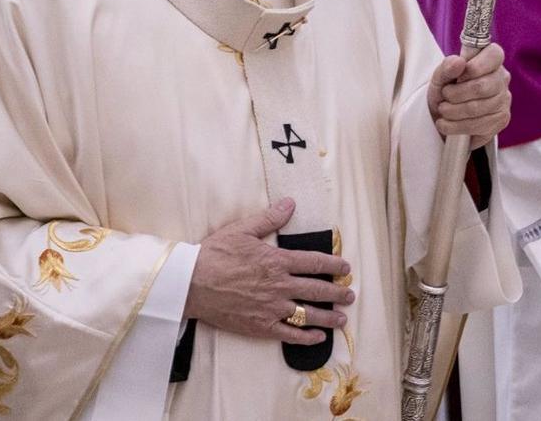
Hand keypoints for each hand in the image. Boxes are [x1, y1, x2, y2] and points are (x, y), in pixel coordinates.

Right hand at [184, 199, 353, 345]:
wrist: (190, 283)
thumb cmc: (214, 254)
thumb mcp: (242, 229)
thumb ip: (269, 218)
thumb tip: (290, 203)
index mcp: (277, 261)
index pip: (314, 263)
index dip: (334, 266)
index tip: (346, 269)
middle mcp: (279, 286)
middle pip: (317, 290)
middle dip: (337, 293)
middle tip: (350, 295)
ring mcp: (271, 309)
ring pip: (308, 314)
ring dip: (329, 317)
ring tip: (342, 318)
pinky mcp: (260, 326)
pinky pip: (290, 335)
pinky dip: (307, 337)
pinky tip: (318, 338)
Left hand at [427, 43, 510, 148]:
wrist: (444, 116)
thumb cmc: (446, 89)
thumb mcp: (440, 76)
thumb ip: (447, 67)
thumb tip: (459, 62)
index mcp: (491, 59)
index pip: (494, 54)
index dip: (473, 66)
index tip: (458, 76)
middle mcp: (502, 78)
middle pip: (481, 86)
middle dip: (455, 94)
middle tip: (445, 95)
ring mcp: (504, 100)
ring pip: (477, 108)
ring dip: (452, 111)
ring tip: (443, 110)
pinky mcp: (501, 120)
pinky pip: (478, 126)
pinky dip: (456, 126)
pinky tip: (446, 123)